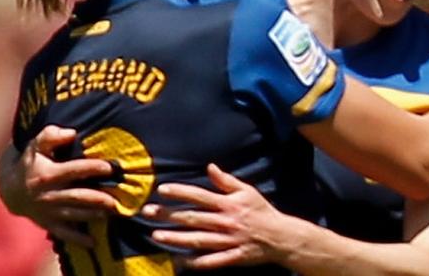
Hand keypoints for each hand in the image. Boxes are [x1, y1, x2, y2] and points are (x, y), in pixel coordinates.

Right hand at [0, 125, 116, 245]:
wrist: (11, 189)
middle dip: (98, 197)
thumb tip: (71, 133)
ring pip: (75, 214)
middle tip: (117, 198)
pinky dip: (78, 239)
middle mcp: (49, 195)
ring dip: (94, 214)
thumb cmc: (31, 162)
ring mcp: (49, 211)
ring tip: (113, 212)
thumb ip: (51, 136)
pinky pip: (64, 233)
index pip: (74, 170)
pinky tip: (93, 242)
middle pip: (78, 196)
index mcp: (47, 175)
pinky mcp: (49, 224)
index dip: (92, 168)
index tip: (110, 167)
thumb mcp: (36, 146)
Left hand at [142, 163, 286, 269]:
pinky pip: (211, 261)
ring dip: (176, 238)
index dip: (181, 192)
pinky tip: (179, 261)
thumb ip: (226, 181)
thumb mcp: (247, 191)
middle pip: (193, 218)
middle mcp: (226, 221)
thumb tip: (209, 167)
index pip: (200, 196)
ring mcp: (228, 241)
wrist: (281, 236)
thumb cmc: (261, 211)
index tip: (162, 189)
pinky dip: (195, 262)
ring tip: (156, 235)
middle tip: (148, 212)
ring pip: (198, 240)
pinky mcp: (232, 257)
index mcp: (228, 204)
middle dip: (169, 215)